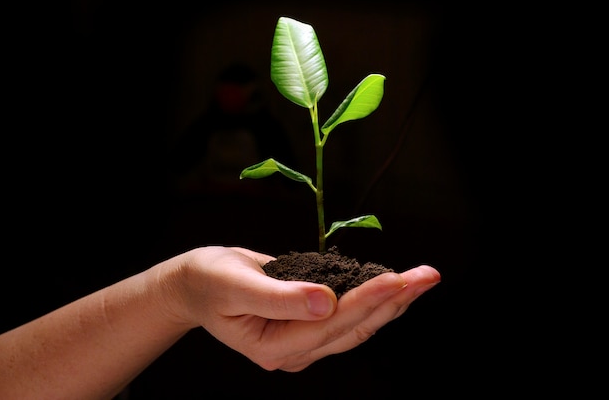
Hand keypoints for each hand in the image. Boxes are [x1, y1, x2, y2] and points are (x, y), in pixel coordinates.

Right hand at [172, 246, 440, 371]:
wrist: (196, 286)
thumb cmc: (209, 281)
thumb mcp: (235, 285)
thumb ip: (280, 296)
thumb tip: (327, 301)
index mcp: (274, 346)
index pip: (332, 323)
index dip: (366, 298)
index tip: (397, 277)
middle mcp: (294, 350)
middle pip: (354, 328)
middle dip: (394, 300)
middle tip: (428, 275)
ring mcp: (302, 340)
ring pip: (357, 326)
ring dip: (392, 302)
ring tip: (422, 279)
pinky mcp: (307, 325)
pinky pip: (347, 317)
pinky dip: (373, 300)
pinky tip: (394, 286)